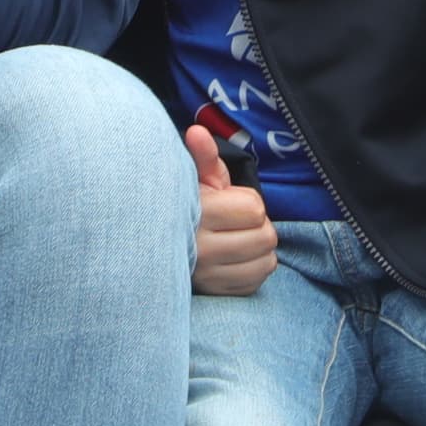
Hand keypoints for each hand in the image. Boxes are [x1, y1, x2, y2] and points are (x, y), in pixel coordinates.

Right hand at [190, 123, 277, 294]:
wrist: (159, 243)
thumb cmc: (188, 204)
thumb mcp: (196, 178)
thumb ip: (203, 156)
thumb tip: (197, 132)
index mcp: (197, 215)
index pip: (255, 209)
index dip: (248, 202)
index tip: (229, 202)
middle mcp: (201, 250)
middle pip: (266, 237)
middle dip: (257, 225)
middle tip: (235, 222)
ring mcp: (209, 276)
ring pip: (267, 261)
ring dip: (258, 248)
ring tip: (235, 239)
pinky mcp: (216, 293)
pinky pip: (257, 282)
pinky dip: (252, 269)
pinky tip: (235, 259)